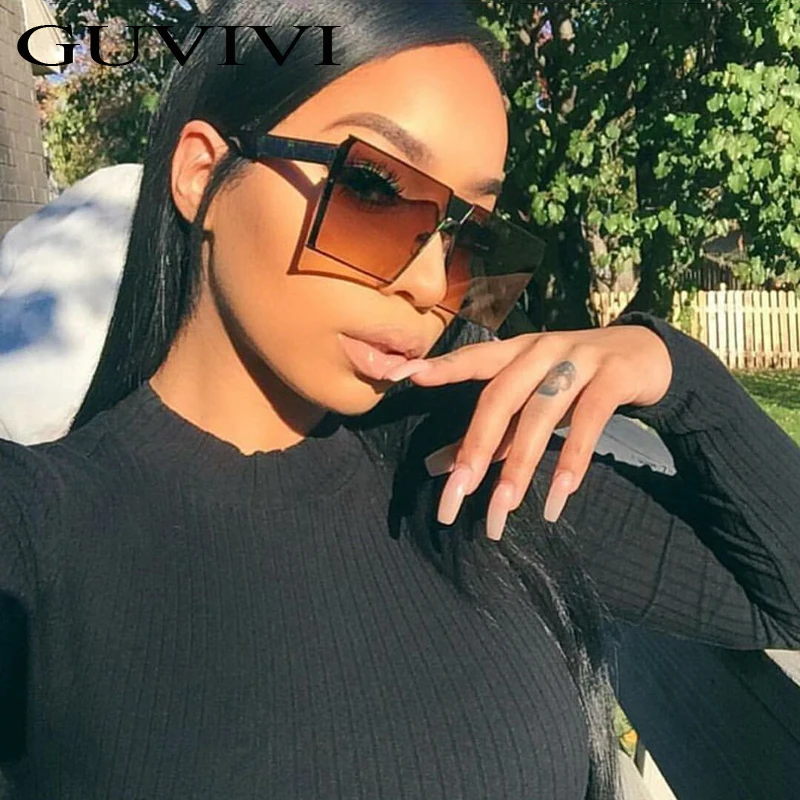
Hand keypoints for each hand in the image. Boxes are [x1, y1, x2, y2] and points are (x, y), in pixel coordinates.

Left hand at [387, 324, 671, 539]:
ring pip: (541, 414)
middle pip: (500, 397)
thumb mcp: (530, 400)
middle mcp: (541, 350)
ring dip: (520, 465)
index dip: (441, 367)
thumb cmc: (574, 380)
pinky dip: (572, 461)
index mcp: (515, 353)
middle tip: (456, 494)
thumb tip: (436, 467)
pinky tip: (558, 498)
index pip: (473, 359)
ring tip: (503, 510)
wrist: (646, 355)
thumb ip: (488, 432)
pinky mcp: (614, 376)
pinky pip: (590, 421)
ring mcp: (579, 359)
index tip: (404, 376)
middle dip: (476, 447)